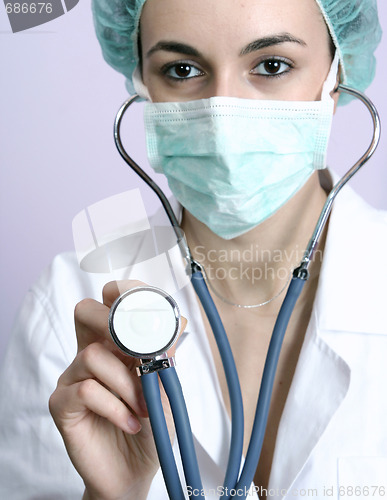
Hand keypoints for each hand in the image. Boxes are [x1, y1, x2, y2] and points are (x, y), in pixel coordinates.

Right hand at [49, 280, 185, 499]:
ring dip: (127, 383)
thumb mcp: (165, 385)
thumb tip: (177, 320)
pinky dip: (115, 406)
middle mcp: (90, 354)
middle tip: (137, 350)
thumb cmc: (150, 424)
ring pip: (93, 355)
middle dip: (113, 322)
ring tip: (143, 408)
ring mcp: (72, 377)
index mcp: (115, 344)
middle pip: (85, 311)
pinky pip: (85, 390)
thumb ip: (166, 353)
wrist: (135, 470)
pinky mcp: (62, 405)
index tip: (147, 310)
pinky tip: (130, 422)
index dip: (123, 294)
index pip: (109, 303)